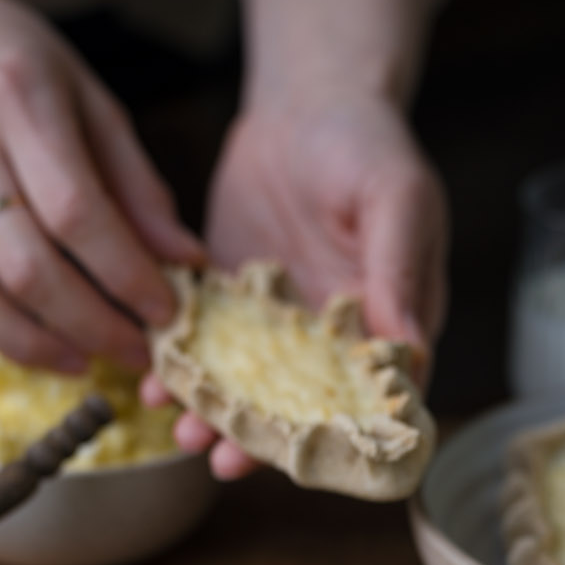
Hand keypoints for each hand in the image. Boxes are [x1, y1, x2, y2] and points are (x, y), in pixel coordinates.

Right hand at [0, 0, 203, 370]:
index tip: (166, 313)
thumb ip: (136, 184)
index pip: (76, 212)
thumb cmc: (13, 68)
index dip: (128, 276)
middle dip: (92, 327)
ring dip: (28, 345)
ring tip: (79, 360)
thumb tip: (187, 261)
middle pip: (24, 267)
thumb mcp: (89, 99)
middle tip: (136, 352)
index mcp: (17, 101)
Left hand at [170, 94, 447, 475]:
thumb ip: (400, 269)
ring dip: (214, 414)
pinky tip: (154, 379)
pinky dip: (180, 366)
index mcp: (386, 328)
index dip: (341, 438)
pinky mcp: (229, 307)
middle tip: (224, 462)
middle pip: (299, 411)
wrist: (303, 102)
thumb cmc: (366, 143)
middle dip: (261, 442)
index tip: (307, 460)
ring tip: (181, 431)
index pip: (370, 402)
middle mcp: (329, 343)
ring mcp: (275, 330)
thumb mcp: (396, 197)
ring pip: (246, 389)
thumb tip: (410, 349)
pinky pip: (204, 347)